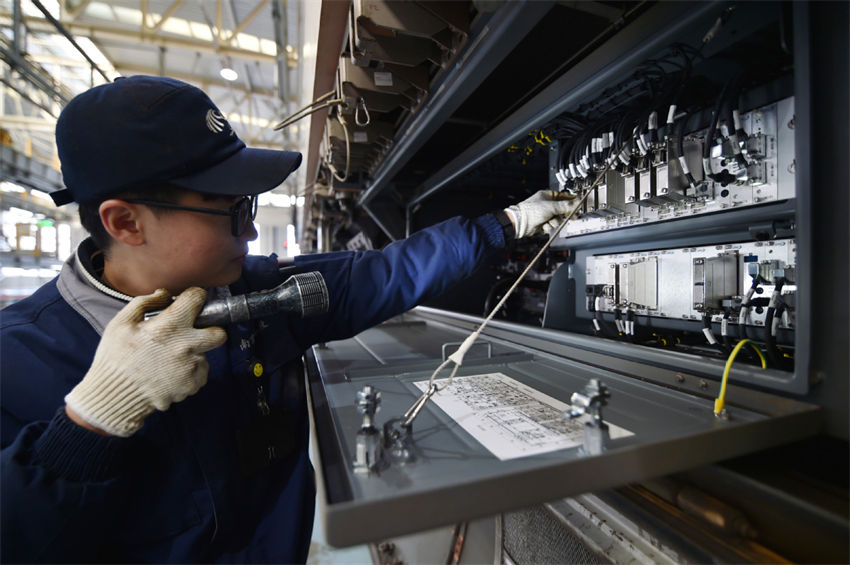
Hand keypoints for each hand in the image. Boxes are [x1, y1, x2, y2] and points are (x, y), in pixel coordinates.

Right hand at [65, 287, 226, 436]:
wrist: (112, 396)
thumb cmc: (114, 357)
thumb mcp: (121, 323)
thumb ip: (145, 302)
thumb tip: (166, 294)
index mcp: (169, 326)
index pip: (198, 298)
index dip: (194, 297)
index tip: (189, 303)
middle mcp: (186, 346)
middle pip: (219, 333)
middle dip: (211, 330)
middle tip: (193, 333)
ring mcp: (190, 368)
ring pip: (205, 355)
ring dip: (192, 354)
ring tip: (167, 359)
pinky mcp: (191, 385)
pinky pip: (199, 373)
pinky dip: (188, 372)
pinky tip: (169, 373)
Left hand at [504, 189, 579, 237]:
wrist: (521, 223)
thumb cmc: (531, 211)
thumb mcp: (552, 206)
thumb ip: (566, 205)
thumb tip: (577, 201)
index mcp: (548, 196)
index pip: (564, 196)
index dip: (572, 201)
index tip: (579, 204)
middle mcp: (547, 204)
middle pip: (562, 209)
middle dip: (564, 214)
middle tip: (572, 216)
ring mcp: (545, 214)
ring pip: (558, 219)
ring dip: (554, 222)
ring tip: (548, 221)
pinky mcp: (543, 223)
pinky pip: (552, 225)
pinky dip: (548, 226)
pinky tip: (543, 225)